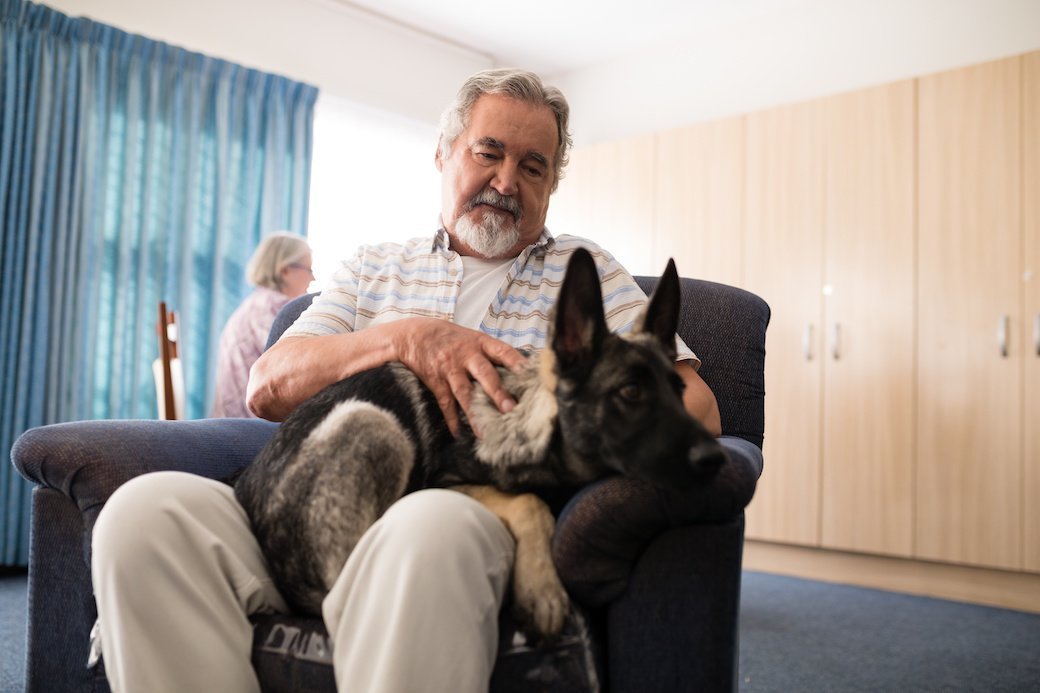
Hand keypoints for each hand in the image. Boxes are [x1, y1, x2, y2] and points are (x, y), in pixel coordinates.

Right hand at [390, 318, 525, 435]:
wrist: (413, 334)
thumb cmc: (451, 338)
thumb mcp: (473, 338)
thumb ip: (493, 355)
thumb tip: (522, 372)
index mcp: (480, 342)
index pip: (503, 352)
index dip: (518, 364)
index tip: (531, 377)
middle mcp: (466, 355)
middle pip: (484, 373)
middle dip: (497, 392)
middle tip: (510, 408)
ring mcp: (450, 368)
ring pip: (464, 392)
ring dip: (475, 413)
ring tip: (486, 431)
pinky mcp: (435, 381)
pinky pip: (445, 402)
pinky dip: (451, 418)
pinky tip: (458, 433)